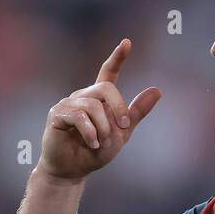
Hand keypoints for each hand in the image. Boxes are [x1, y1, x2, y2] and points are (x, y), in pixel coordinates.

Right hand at [39, 38, 161, 180]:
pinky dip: (90, 132)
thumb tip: (157, 90)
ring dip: (102, 128)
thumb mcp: (121, 134)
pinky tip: (92, 143)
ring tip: (100, 143)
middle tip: (123, 128)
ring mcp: (68, 103)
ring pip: (93, 105)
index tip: (127, 42)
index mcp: (98, 99)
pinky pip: (79, 116)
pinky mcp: (57, 114)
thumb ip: (135, 113)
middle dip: (119, 107)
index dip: (117, 58)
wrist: (73, 170)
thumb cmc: (95, 153)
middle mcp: (82, 96)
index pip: (108, 73)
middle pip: (105, 88)